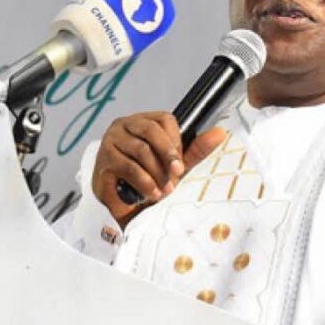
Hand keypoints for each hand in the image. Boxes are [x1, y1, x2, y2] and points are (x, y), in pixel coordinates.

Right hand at [92, 111, 227, 226]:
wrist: (123, 205)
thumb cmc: (148, 179)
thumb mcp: (175, 164)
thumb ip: (195, 149)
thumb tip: (220, 133)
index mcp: (142, 121)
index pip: (164, 118)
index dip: (175, 139)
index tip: (180, 161)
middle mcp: (124, 125)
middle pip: (151, 130)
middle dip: (168, 154)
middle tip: (177, 173)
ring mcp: (111, 140)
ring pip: (141, 150)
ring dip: (157, 173)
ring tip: (164, 189)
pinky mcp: (104, 159)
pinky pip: (128, 166)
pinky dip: (144, 182)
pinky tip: (151, 193)